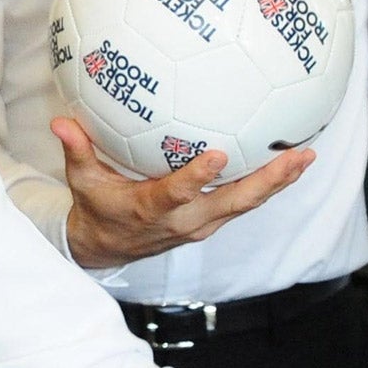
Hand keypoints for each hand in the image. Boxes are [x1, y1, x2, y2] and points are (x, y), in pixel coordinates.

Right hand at [53, 116, 312, 269]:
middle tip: (297, 157)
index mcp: (152, 209)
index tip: (218, 155)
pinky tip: (290, 161)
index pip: (177, 194)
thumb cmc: (96, 207)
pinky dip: (268, 184)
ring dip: (277, 182)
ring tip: (306, 156)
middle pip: (234, 203)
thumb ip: (77, 150)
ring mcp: (203, 224)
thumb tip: (61, 120)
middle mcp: (185, 221)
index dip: (198, 177)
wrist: (109, 247)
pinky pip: (245, 202)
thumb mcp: (81, 181)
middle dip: (267, 181)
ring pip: (247, 204)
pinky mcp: (212, 221)